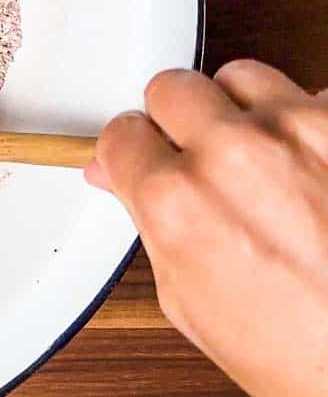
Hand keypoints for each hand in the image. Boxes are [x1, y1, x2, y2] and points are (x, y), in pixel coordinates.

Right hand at [86, 60, 327, 396]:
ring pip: (242, 76)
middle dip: (177, 119)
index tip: (143, 157)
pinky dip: (309, 124)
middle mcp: (235, 155)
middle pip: (172, 87)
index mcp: (177, 200)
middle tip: (196, 154)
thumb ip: (149, 221)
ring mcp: (302, 133)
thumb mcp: (191, 300)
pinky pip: (314, 96)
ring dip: (242, 111)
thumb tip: (122, 178)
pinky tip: (312, 166)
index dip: (132, 151)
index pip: (121, 132)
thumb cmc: (304, 353)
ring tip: (260, 158)